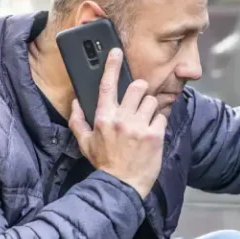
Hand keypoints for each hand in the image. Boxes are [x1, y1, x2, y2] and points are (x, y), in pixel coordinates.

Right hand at [68, 48, 165, 197]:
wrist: (121, 186)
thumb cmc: (104, 164)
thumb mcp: (84, 143)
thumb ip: (78, 121)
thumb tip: (76, 102)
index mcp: (103, 118)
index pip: (107, 85)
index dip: (112, 66)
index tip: (116, 53)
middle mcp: (121, 119)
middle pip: (137, 87)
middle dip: (140, 90)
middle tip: (138, 101)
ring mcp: (139, 127)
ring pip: (152, 101)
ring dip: (150, 107)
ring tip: (145, 120)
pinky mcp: (155, 136)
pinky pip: (162, 117)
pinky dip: (159, 122)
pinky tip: (153, 131)